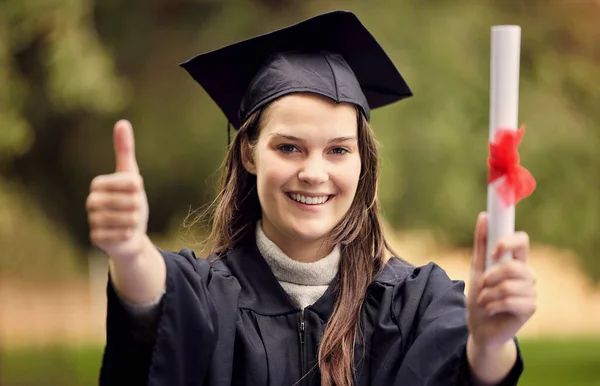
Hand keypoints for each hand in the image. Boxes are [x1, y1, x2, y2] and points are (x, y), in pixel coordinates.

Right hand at [86, 120, 148, 261]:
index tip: (138, 189)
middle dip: (135, 205)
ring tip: (133, 221)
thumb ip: (125, 151)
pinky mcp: (96, 239)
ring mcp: (92, 221)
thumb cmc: (132, 203)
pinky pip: (118, 235)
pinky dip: (127, 234)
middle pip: (122, 202)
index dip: (132, 186)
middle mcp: (91, 202)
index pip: (118, 181)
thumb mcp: (132, 176)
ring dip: (134, 220)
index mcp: (98, 185)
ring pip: (121, 219)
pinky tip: (127, 233)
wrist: (132, 235)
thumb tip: (122, 122)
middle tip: (136, 209)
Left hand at [467, 212, 536, 352]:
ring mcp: (531, 291)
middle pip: (513, 266)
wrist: (480, 327)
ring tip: (485, 300)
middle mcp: (526, 273)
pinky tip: (491, 309)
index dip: (509, 242)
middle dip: (491, 277)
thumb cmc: (480, 295)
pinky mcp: (530, 307)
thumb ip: (481, 244)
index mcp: (515, 260)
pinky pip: (511, 301)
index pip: (522, 240)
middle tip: (483, 285)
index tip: (495, 251)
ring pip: (509, 285)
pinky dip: (493, 305)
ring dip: (488, 294)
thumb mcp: (476, 268)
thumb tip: (484, 216)